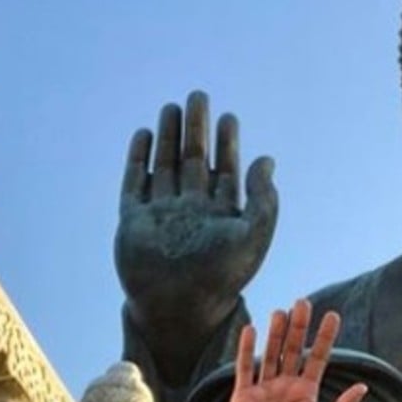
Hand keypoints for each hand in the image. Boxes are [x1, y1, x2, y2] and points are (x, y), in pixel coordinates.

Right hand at [115, 91, 277, 333]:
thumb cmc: (222, 275)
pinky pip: (135, 183)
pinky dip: (139, 158)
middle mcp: (192, 212)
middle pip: (194, 160)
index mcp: (221, 216)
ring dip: (169, 137)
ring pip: (165, 166)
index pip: (225, 171)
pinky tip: (145, 134)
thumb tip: (267, 159)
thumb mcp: (254, 234)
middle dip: (197, 129)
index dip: (227, 143)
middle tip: (199, 96)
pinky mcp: (134, 221)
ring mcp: (162, 215)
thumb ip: (264, 198)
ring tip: (173, 107)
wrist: (180, 305)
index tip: (229, 117)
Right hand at [228, 300, 367, 401]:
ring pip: (271, 354)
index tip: (333, 315)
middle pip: (294, 350)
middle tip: (304, 302)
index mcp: (306, 394)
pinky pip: (244, 368)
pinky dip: (246, 349)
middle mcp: (285, 387)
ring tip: (282, 310)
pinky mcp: (243, 397)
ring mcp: (264, 390)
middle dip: (299, 327)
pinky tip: (250, 329)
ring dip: (276, 333)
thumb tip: (363, 388)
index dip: (325, 337)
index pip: (317, 358)